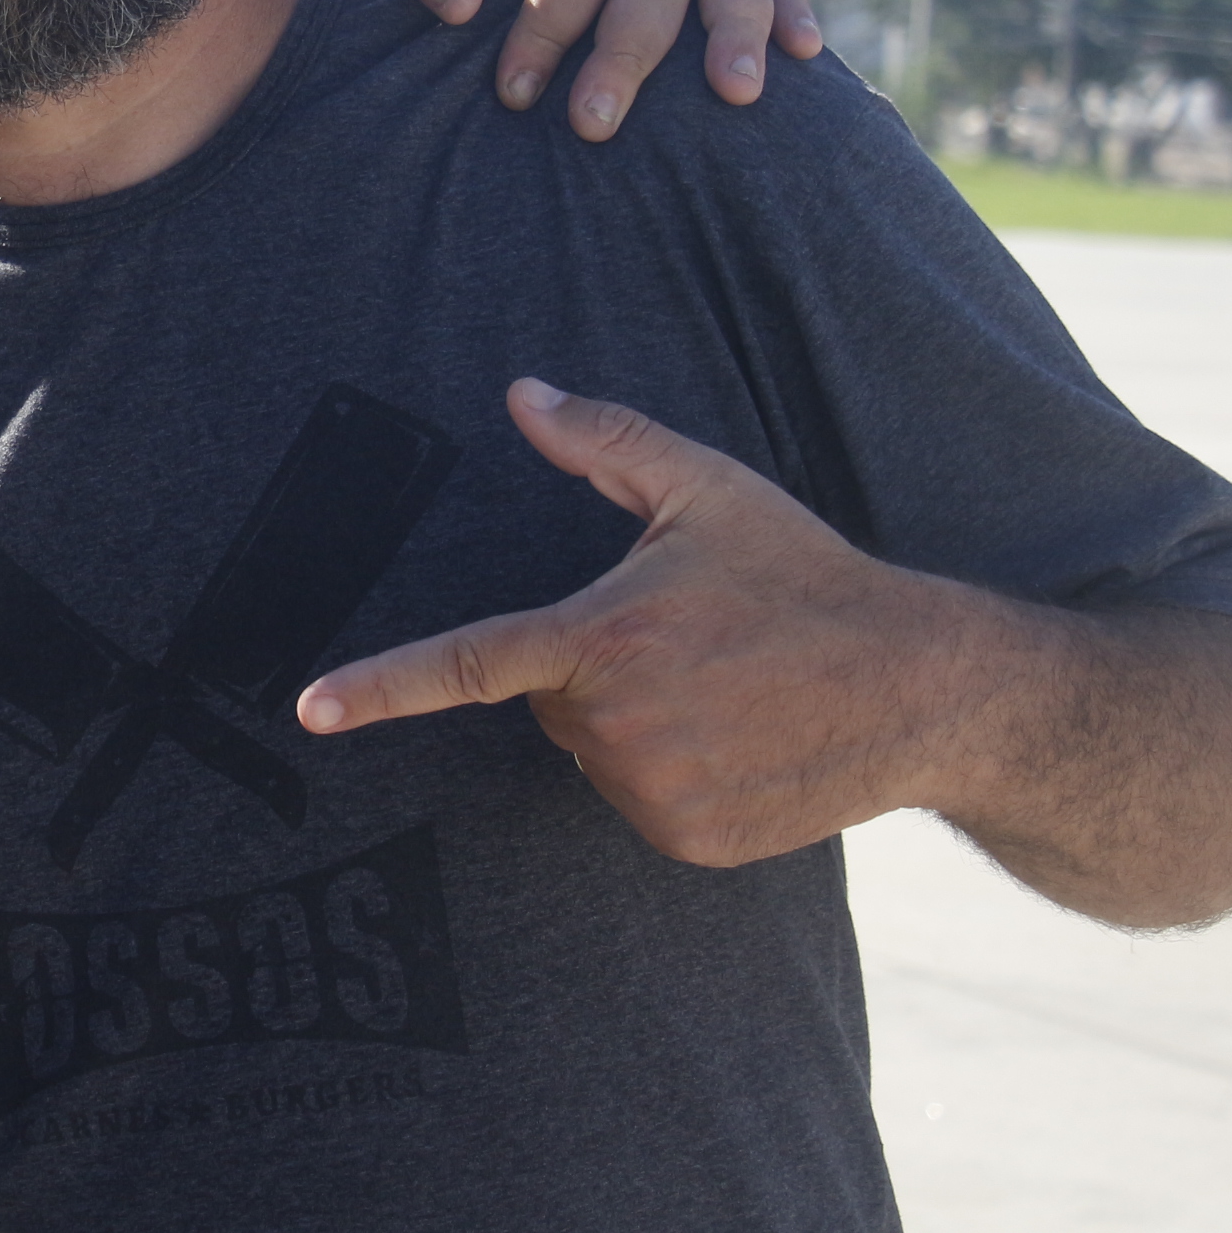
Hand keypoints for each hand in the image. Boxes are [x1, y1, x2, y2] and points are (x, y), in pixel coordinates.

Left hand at [295, 378, 985, 867]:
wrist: (921, 685)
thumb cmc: (804, 574)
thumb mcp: (708, 489)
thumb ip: (605, 440)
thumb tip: (522, 393)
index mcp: (604, 636)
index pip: (467, 662)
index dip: (379, 686)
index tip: (309, 709)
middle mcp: (617, 723)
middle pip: (548, 703)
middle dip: (595, 672)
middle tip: (688, 644)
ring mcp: (653, 791)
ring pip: (593, 755)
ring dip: (634, 726)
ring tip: (725, 691)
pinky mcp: (687, 839)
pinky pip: (639, 803)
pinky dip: (672, 776)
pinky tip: (741, 741)